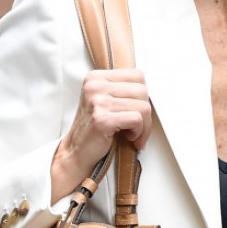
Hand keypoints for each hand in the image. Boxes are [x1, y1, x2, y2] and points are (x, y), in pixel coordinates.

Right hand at [51, 69, 150, 202]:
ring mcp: (97, 101)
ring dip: (145, 126)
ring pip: (143, 107)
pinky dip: (140, 132)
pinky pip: (137, 119)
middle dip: (147, 112)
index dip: (143, 96)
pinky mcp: (102, 119)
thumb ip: (123, 90)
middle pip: (142, 91)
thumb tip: (150, 90)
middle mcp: (95, 86)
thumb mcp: (106, 100)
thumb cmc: (95, 128)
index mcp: (96, 77)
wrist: (76, 151)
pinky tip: (130, 137)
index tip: (138, 110)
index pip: (137, 75)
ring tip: (133, 133)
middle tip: (139, 126)